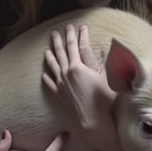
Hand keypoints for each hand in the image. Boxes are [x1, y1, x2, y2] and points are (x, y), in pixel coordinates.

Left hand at [42, 23, 112, 138]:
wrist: (93, 124)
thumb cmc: (104, 101)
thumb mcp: (107, 77)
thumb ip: (103, 62)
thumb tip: (105, 48)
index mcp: (78, 67)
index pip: (76, 46)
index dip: (78, 35)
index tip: (78, 26)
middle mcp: (66, 74)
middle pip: (61, 53)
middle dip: (59, 40)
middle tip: (57, 31)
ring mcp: (60, 85)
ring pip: (52, 66)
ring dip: (50, 55)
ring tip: (48, 48)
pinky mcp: (58, 97)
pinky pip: (49, 83)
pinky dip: (46, 76)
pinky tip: (44, 73)